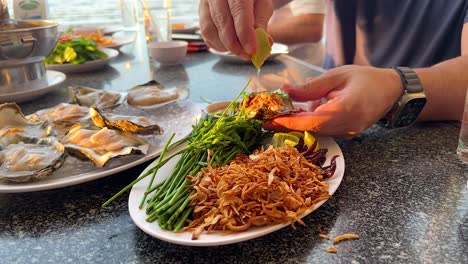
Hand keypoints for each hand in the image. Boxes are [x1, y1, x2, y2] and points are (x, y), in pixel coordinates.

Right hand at [199, 0, 272, 59]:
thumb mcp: (262, 5)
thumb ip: (261, 23)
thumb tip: (264, 43)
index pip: (239, 10)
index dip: (245, 33)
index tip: (252, 50)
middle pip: (222, 21)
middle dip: (235, 44)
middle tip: (247, 55)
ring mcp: (205, 3)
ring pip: (210, 29)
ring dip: (225, 46)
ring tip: (239, 49)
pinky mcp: (200, 13)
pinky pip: (205, 34)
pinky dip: (217, 44)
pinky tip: (229, 46)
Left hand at [263, 65, 403, 137]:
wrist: (393, 91)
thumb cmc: (367, 79)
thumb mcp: (337, 76)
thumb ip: (311, 87)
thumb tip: (285, 91)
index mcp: (345, 110)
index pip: (311, 121)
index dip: (288, 123)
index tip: (269, 121)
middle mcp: (346, 127)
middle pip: (310, 129)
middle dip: (288, 124)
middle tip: (267, 117)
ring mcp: (348, 134)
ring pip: (315, 131)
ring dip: (298, 122)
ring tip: (283, 111)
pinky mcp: (347, 134)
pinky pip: (324, 130)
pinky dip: (310, 121)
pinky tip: (305, 109)